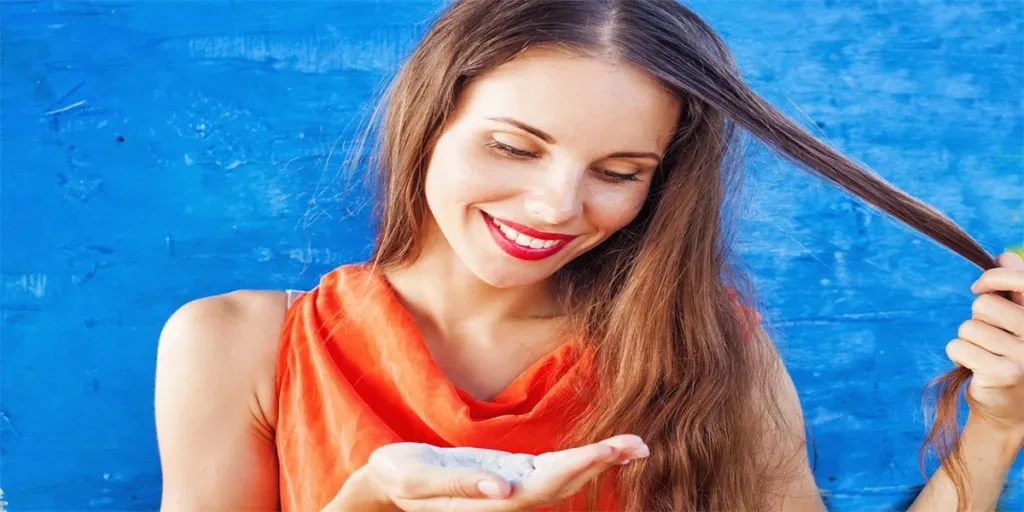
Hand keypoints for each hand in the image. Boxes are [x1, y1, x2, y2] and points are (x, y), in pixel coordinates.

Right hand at [357, 434, 648, 510]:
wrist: (387, 483)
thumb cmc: (398, 477)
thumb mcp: (419, 479)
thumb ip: (461, 486)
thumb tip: (503, 490)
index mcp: (490, 500)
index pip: (545, 486)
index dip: (579, 468)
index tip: (609, 452)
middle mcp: (507, 497)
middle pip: (564, 483)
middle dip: (602, 463)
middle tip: (641, 445)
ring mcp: (509, 486)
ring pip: (562, 477)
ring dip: (598, 461)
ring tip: (633, 447)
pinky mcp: (506, 474)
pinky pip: (549, 469)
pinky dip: (577, 459)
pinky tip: (600, 453)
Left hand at [948, 251, 1023, 438]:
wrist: (1011, 411)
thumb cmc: (1011, 357)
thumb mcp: (1018, 321)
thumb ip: (1015, 290)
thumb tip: (1004, 256)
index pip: (1023, 281)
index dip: (994, 277)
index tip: (979, 287)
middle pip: (984, 305)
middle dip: (978, 319)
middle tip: (991, 340)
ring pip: (969, 327)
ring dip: (969, 340)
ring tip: (987, 356)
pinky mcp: (1005, 374)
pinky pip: (959, 346)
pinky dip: (960, 356)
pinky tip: (977, 370)